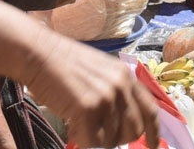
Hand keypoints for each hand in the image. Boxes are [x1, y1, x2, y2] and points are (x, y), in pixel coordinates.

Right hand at [25, 35, 159, 148]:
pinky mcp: (89, 108)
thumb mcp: (99, 72)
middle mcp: (121, 85)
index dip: (154, 132)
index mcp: (125, 75)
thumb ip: (114, 93)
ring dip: (96, 138)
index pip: (150, 109)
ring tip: (78, 122)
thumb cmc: (63, 64)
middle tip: (98, 134)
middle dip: (118, 138)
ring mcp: (106, 97)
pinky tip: (72, 126)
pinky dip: (83, 141)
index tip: (153, 145)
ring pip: (112, 139)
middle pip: (134, 130)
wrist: (39, 53)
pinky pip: (94, 142)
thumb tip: (120, 122)